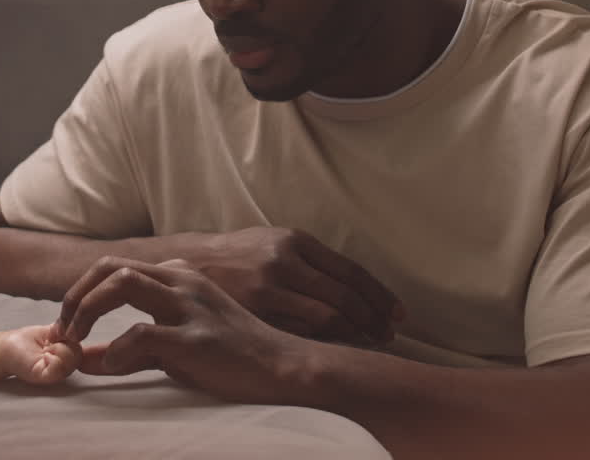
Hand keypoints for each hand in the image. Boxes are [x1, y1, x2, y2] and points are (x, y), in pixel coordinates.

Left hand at [0, 323, 82, 384]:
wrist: (4, 349)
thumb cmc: (23, 342)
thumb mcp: (50, 330)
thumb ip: (66, 329)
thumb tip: (79, 322)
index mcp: (66, 351)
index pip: (81, 344)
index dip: (72, 334)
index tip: (57, 334)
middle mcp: (65, 364)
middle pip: (80, 352)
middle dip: (65, 341)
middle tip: (49, 343)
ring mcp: (57, 373)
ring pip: (72, 359)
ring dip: (58, 349)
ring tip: (45, 350)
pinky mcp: (47, 377)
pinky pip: (60, 367)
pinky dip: (52, 358)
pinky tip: (43, 356)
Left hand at [56, 258, 300, 403]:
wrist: (285, 369)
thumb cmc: (230, 358)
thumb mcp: (173, 348)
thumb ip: (128, 350)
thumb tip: (84, 361)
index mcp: (176, 276)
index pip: (113, 268)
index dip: (80, 294)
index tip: (65, 326)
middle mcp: (181, 281)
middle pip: (109, 266)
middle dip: (75, 296)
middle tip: (62, 330)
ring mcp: (190, 306)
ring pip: (121, 283)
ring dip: (87, 310)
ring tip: (75, 341)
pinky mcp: (198, 337)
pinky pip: (143, 333)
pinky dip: (117, 350)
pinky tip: (113, 366)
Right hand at [177, 227, 403, 344]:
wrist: (192, 263)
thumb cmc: (241, 256)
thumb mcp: (276, 243)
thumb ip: (313, 262)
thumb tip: (359, 292)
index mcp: (295, 241)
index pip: (351, 271)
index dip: (379, 296)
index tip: (398, 314)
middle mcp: (283, 261)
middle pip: (343, 297)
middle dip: (372, 320)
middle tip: (387, 335)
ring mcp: (267, 288)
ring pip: (325, 318)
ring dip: (352, 333)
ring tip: (366, 343)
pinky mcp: (254, 311)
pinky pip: (299, 332)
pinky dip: (322, 342)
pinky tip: (334, 347)